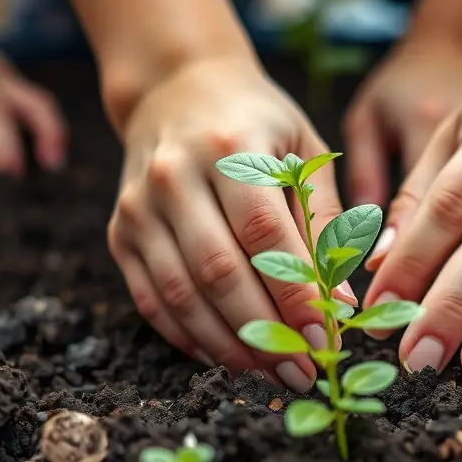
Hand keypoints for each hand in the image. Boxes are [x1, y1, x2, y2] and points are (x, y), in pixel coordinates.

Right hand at [107, 56, 356, 391]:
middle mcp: (175, 176)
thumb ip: (324, 221)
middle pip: (219, 271)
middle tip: (302, 371)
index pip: (265, 236)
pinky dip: (186, 336)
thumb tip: (340, 302)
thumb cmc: (256, 122)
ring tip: (269, 374)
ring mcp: (139, 206)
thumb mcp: (303, 150)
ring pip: (180, 293)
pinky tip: (222, 357)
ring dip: (226, 346)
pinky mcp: (121, 231)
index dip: (294, 295)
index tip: (325, 339)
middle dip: (264, 331)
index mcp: (230, 149)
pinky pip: (150, 298)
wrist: (175, 87)